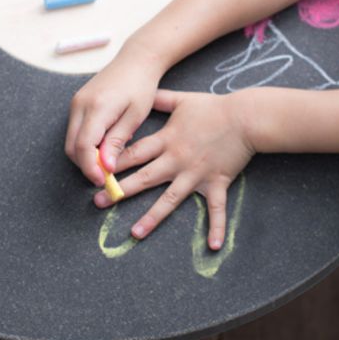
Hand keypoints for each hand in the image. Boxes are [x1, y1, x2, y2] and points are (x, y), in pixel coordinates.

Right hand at [65, 43, 165, 186]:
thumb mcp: (135, 116)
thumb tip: (106, 166)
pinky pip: (75, 130)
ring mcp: (76, 102)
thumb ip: (117, 141)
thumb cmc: (141, 86)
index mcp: (96, 108)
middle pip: (72, 147)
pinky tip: (105, 143)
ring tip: (109, 158)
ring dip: (85, 155)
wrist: (136, 60)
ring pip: (71, 140)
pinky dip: (86, 143)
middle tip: (106, 175)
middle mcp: (80, 104)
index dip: (90, 168)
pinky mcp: (77, 102)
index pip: (83, 147)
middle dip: (86, 165)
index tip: (103, 181)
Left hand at [95, 89, 255, 249]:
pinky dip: (216, 227)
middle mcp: (177, 160)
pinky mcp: (216, 183)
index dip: (112, 161)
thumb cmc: (213, 108)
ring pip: (170, 199)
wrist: (245, 118)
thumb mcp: (182, 99)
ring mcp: (196, 174)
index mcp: (167, 140)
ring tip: (135, 233)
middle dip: (120, 190)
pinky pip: (216, 209)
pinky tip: (213, 246)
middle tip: (98, 202)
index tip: (94, 171)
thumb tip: (142, 93)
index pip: (134, 153)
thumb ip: (159, 99)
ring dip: (152, 217)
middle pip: (144, 178)